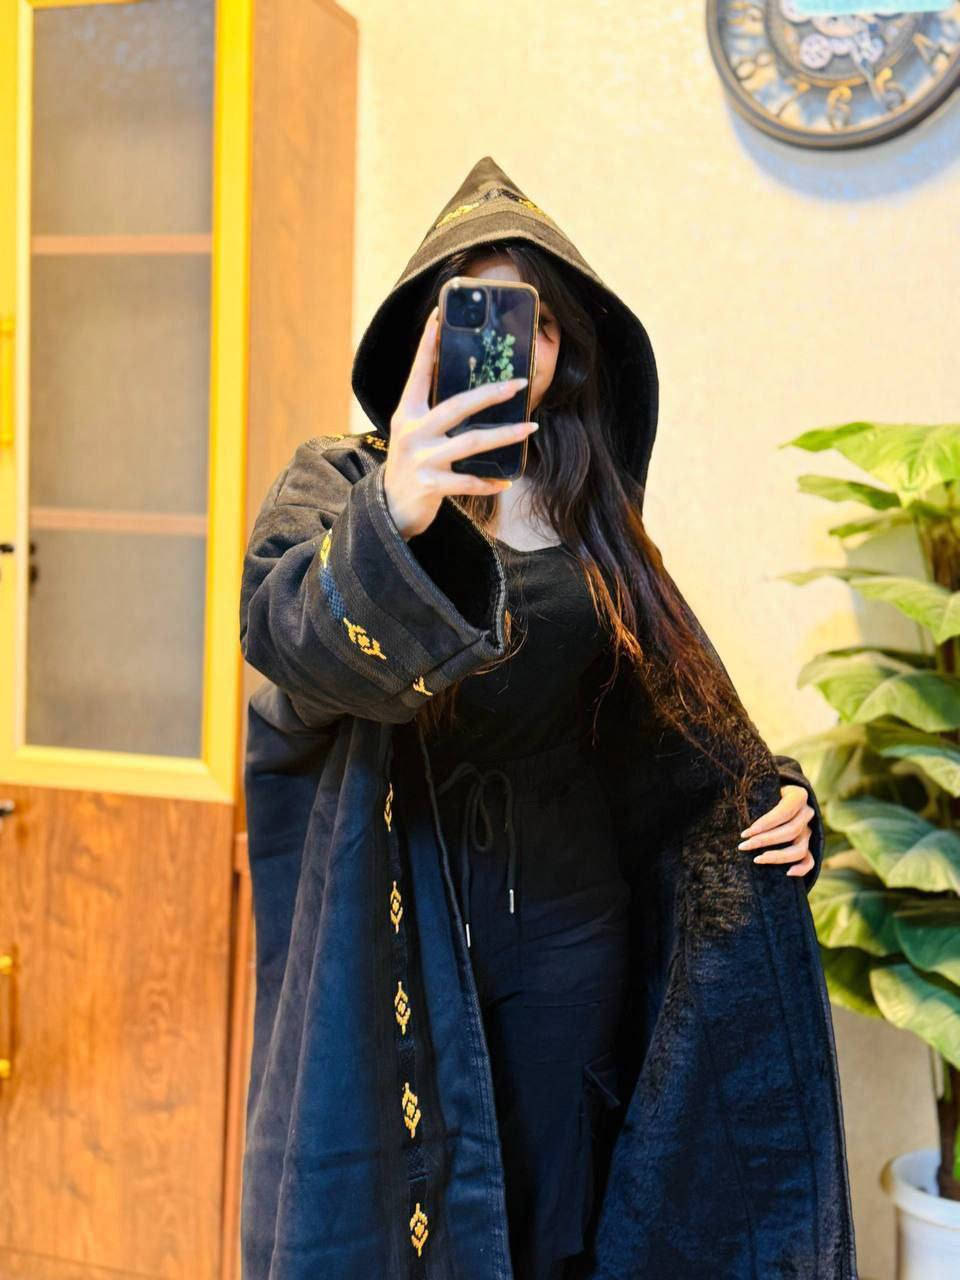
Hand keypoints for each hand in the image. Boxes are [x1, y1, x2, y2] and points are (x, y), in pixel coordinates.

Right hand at [382, 306, 539, 539]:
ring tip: (530, 428)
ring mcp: (420, 458)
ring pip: (470, 441)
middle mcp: (411, 431)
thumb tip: (471, 394)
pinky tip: (505, 480)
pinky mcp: (429, 485)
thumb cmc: (410, 466)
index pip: (418, 373)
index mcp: (407, 412)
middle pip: (457, 405)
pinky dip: (488, 481)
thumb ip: (433, 414)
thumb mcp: (413, 433)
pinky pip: (468, 480)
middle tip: (519, 384)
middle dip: (492, 393)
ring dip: (505, 435)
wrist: (388, 509)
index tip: (439, 317)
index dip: (428, 345)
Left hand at [737, 784, 815, 877]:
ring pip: (800, 849)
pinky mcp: (807, 845)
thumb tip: (730, 803)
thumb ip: (753, 793)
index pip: (784, 812)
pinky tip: (788, 873)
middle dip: (765, 841)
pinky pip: (810, 860)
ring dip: (777, 856)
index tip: (746, 833)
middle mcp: (807, 813)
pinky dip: (802, 868)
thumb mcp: (759, 788)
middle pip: (791, 831)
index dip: (765, 824)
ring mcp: (808, 831)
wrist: (772, 797)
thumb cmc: (761, 792)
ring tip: (756, 859)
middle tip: (743, 846)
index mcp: (798, 795)